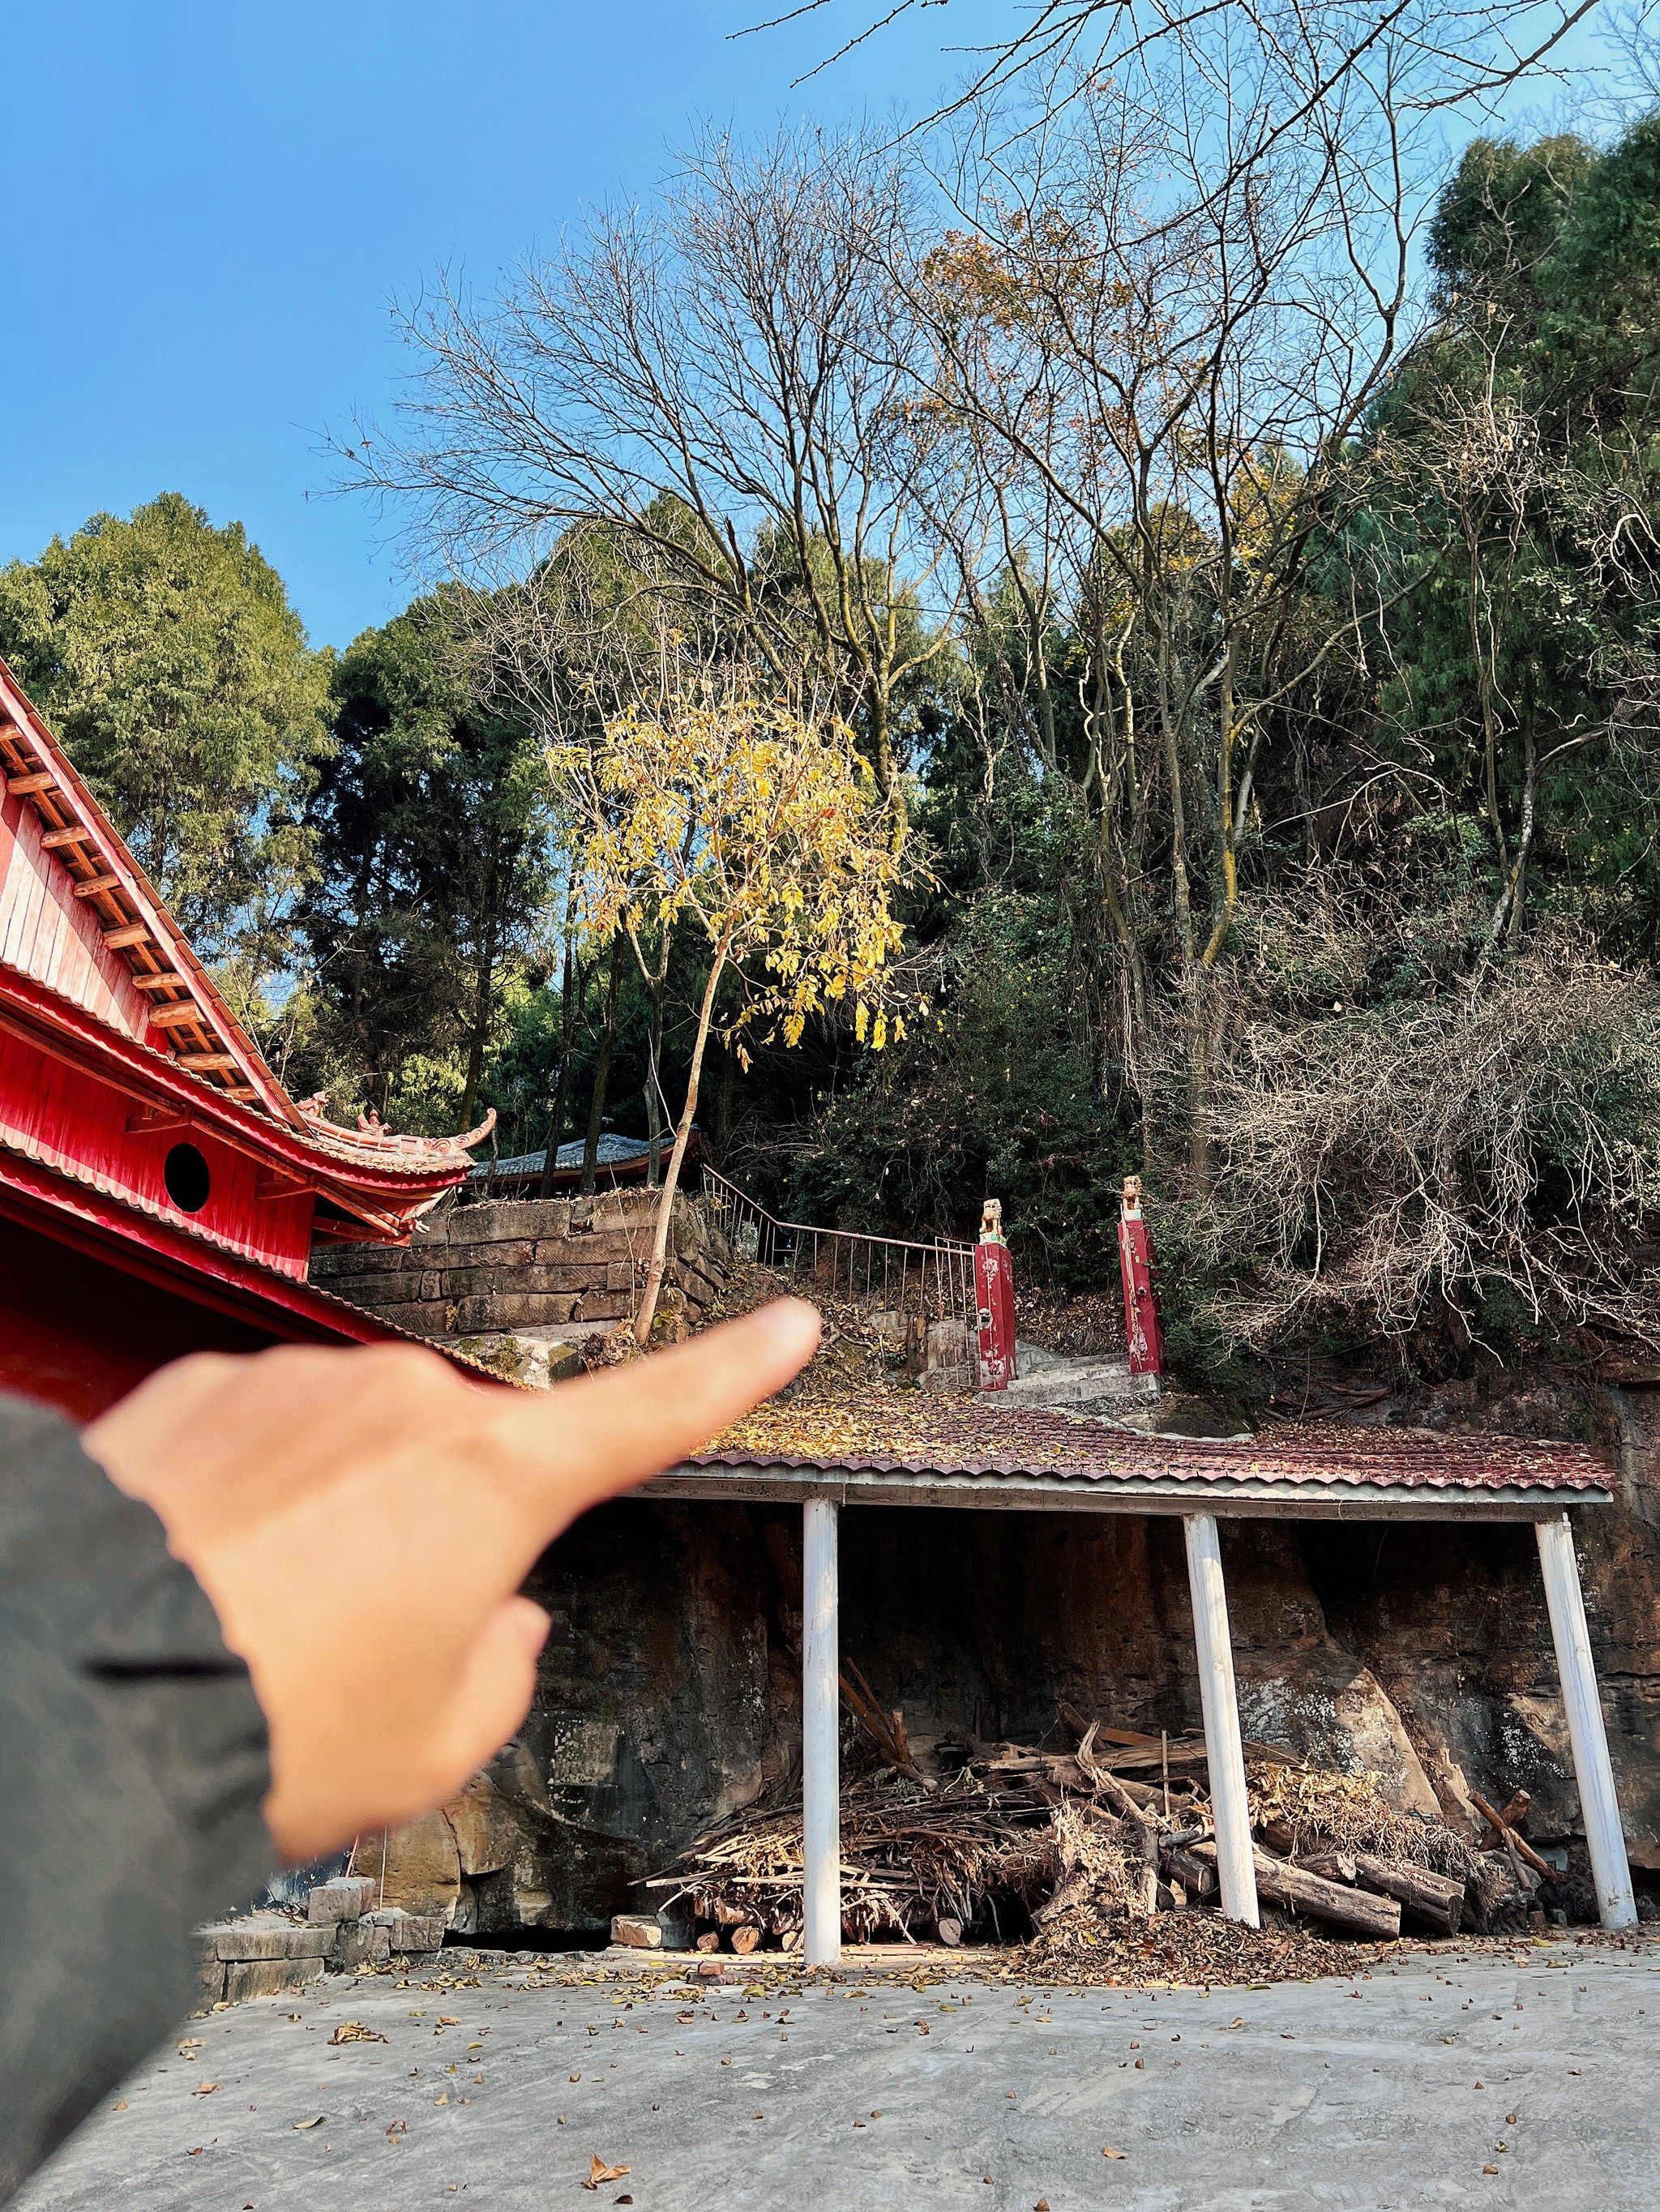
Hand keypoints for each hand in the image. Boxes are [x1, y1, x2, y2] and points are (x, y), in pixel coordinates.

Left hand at [84, 1300, 819, 1864]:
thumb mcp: (430, 1747)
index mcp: (494, 1480)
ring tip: (259, 1626)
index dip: (733, 1372)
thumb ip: (501, 1672)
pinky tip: (203, 1578)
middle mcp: (406, 1403)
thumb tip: (500, 1620)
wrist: (84, 1684)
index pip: (652, 1413)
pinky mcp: (204, 1385)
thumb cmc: (269, 1726)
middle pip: (465, 1463)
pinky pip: (262, 1439)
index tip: (788, 1324)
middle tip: (360, 1648)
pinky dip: (249, 1502)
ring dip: (332, 1519)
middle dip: (437, 1534)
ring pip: (355, 1451)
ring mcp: (301, 1383)